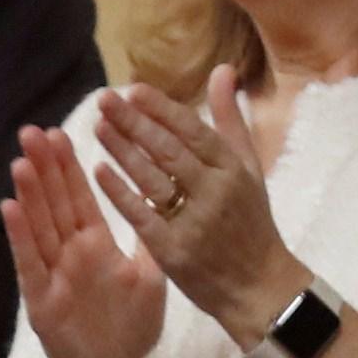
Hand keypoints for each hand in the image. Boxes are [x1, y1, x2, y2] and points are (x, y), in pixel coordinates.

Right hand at [2, 126, 169, 357]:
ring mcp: (53, 273)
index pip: (82, 196)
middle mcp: (71, 252)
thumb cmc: (129, 329)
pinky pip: (29, 263)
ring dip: (30, 194)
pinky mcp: (41, 298)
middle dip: (46, 168)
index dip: (72, 166)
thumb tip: (165, 203)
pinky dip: (20, 236)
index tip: (63, 131)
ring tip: (21, 160)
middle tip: (33, 130)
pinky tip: (10, 208)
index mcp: (97, 244)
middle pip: (56, 203)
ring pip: (39, 226)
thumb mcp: (150, 278)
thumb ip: (151, 241)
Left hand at [89, 72, 302, 340]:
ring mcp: (194, 222)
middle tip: (104, 100)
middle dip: (135, 122)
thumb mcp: (250, 169)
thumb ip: (231, 120)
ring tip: (98, 127)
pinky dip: (120, 191)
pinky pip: (141, 215)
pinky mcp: (174, 250)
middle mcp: (216, 192)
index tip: (133, 89)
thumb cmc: (252, 223)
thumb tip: (223, 69)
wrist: (260, 287)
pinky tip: (99, 170)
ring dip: (122, 150)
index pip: (193, 131)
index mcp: (234, 170)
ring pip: (153, 178)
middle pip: (168, 150)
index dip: (162, 109)